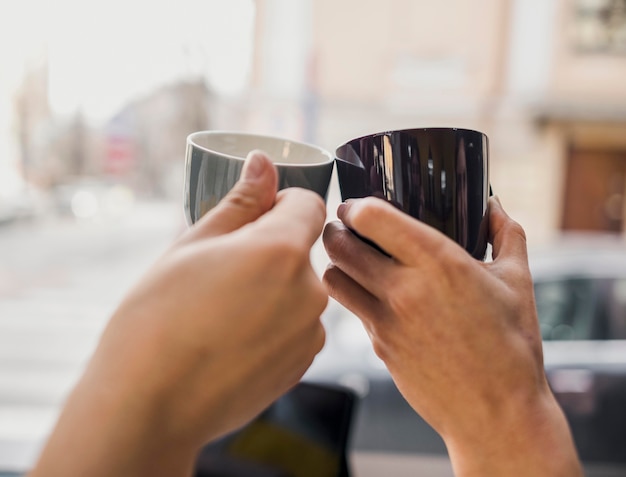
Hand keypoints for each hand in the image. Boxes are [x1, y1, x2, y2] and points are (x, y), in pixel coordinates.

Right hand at [30, 151, 327, 476]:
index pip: (309, 204)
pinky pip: (296, 327)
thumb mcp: (192, 246)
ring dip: (273, 289)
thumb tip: (263, 162)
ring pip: (298, 290)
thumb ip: (239, 203)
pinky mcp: (302, 363)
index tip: (255, 217)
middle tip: (223, 271)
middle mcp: (308, 291)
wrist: (150, 403)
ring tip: (223, 311)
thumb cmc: (158, 318)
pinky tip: (233, 339)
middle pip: (301, 250)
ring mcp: (309, 332)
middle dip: (271, 250)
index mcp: (282, 251)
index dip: (283, 203)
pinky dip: (274, 324)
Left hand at [323, 196, 581, 476]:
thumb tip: (494, 205)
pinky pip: (351, 311)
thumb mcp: (518, 282)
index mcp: (440, 263)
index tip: (357, 205)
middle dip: (335, 230)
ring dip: (335, 264)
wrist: (497, 413)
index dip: (356, 206)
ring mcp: (386, 321)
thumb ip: (506, 234)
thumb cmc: (511, 348)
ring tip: (349, 259)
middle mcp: (405, 289)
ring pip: (333, 278)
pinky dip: (352, 296)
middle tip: (343, 228)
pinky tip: (369, 295)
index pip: (372, 218)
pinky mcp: (379, 347)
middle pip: (340, 245)